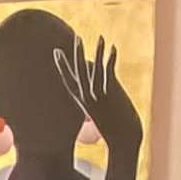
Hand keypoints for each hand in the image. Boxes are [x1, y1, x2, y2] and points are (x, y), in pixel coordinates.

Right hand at [54, 37, 141, 152]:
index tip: (57, 52)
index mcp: (83, 103)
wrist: (123, 142)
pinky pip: (110, 71)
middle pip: (79, 71)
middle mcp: (88, 98)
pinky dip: (111, 59)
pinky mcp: (112, 94)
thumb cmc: (114, 133)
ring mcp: (99, 95)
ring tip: (101, 37)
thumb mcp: (102, 118)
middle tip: (76, 37)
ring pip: (95, 69)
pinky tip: (113, 48)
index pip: (69, 80)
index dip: (62, 65)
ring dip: (98, 51)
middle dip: (77, 53)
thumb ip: (97, 107)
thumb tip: (94, 99)